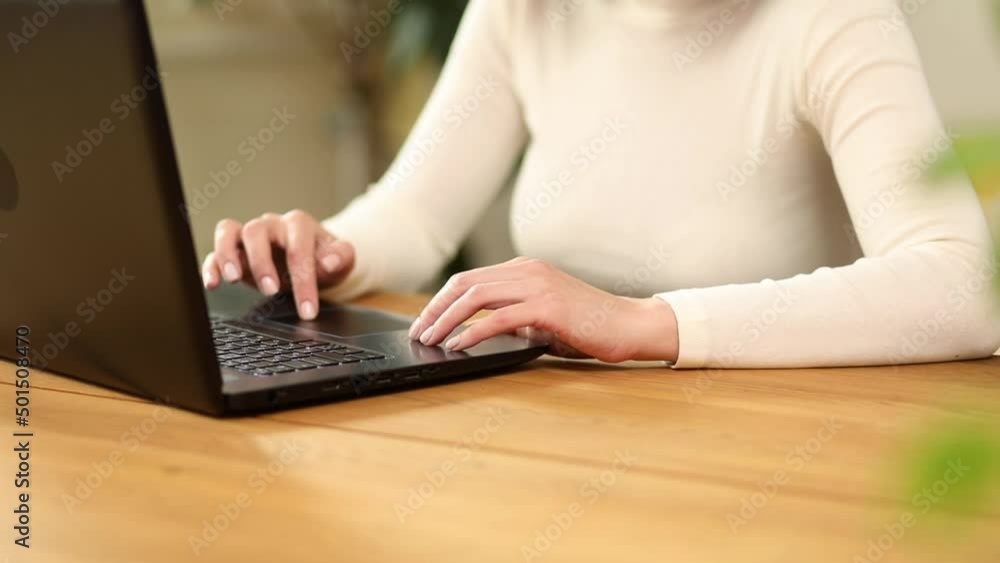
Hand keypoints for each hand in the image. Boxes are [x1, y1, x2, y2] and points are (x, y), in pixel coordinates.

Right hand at [202, 210, 354, 318]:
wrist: (315, 258)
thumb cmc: (325, 258)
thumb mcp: (341, 259)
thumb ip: (341, 257)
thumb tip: (331, 261)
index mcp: (299, 225)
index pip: (298, 248)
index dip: (303, 279)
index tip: (308, 309)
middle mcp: (271, 225)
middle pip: (257, 231)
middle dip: (262, 262)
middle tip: (270, 290)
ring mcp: (250, 236)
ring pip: (229, 231)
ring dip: (228, 255)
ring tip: (233, 279)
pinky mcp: (235, 250)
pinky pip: (215, 250)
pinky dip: (212, 265)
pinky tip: (213, 283)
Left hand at [408, 258, 679, 362]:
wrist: (630, 325)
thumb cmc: (589, 326)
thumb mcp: (543, 319)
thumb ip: (513, 319)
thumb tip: (477, 333)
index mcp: (524, 270)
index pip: (469, 280)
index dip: (441, 301)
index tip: (424, 323)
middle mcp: (527, 271)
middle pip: (464, 284)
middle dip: (434, 309)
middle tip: (417, 333)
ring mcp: (537, 286)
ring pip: (475, 297)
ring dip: (445, 320)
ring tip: (430, 340)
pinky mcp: (547, 307)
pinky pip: (497, 318)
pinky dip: (471, 332)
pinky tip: (457, 346)